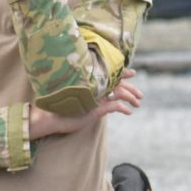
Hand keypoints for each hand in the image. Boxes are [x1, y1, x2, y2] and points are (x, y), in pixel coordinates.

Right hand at [28, 70, 142, 138]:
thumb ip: (90, 98)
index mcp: (89, 83)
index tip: (133, 73)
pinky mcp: (95, 108)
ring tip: (137, 104)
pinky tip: (128, 112)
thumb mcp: (79, 102)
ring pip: (119, 93)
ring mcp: (95, 97)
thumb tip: (103, 100)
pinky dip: (123, 108)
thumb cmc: (61, 111)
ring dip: (130, 98)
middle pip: (117, 83)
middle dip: (131, 88)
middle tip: (141, 95)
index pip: (109, 75)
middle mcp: (93, 87)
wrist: (49, 118)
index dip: (122, 73)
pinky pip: (114, 106)